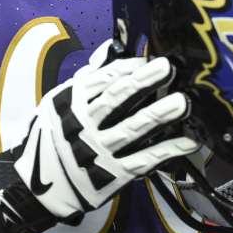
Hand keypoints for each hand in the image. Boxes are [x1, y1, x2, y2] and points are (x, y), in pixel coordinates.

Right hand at [0, 41, 198, 232]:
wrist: (43, 185)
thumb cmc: (56, 135)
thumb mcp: (61, 101)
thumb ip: (89, 76)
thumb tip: (111, 46)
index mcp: (71, 102)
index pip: (101, 80)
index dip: (127, 68)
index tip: (151, 58)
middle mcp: (84, 125)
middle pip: (115, 99)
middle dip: (142, 82)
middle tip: (167, 67)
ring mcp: (99, 150)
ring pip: (131, 129)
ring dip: (158, 114)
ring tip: (182, 101)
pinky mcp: (113, 174)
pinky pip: (144, 160)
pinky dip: (167, 150)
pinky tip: (189, 141)